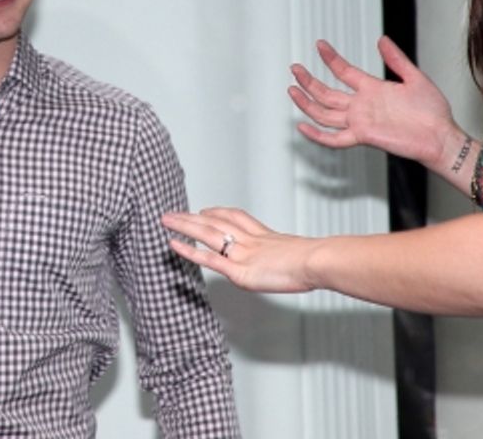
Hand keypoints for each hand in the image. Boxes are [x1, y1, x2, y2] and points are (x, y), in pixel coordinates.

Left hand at [161, 208, 316, 292]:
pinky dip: (189, 250)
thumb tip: (298, 261)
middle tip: (173, 213)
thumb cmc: (316, 261)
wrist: (315, 261)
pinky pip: (208, 258)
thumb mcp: (303, 252)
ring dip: (184, 225)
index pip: (236, 218)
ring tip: (166, 220)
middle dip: (192, 217)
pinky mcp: (239, 272)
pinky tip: (174, 244)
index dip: (218, 212)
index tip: (205, 209)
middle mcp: (250, 240)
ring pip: (207, 234)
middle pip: (215, 221)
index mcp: (265, 235)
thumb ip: (292, 255)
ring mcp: (242, 254)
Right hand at [289, 36, 464, 175]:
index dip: (330, 58)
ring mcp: (360, 122)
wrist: (441, 136)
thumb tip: (382, 40)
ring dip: (307, 102)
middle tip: (295, 68)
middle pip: (327, 93)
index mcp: (372, 89)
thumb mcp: (415, 78)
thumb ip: (397, 59)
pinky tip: (303, 126)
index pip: (343, 71)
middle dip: (309, 81)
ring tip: (292, 89)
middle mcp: (362, 106)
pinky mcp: (363, 136)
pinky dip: (317, 135)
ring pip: (325, 113)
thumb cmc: (433, 111)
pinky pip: (335, 139)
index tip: (319, 44)